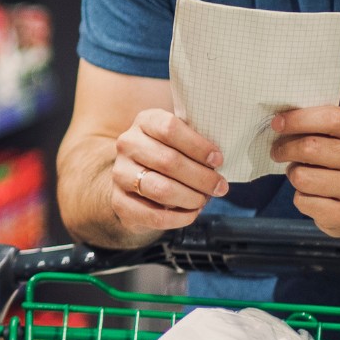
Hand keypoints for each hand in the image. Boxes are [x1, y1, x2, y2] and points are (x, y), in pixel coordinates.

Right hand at [111, 109, 228, 235]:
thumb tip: (218, 161)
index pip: (169, 128)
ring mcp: (120, 173)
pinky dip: (179, 218)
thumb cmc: (167, 154)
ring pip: (161, 189)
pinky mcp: (119, 201)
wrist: (135, 179)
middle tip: (220, 187)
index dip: (197, 146)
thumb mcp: (179, 139)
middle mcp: (128, 144)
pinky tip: (191, 213)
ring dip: (191, 198)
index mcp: (145, 121)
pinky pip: (153, 215)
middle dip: (201, 177)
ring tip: (204, 200)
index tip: (218, 160)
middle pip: (168, 161)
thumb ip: (195, 142)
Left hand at [271, 106, 339, 236]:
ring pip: (301, 177)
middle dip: (284, 148)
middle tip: (277, 151)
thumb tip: (279, 122)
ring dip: (293, 174)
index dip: (299, 119)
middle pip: (310, 148)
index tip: (277, 123)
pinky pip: (303, 201)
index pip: (332, 118)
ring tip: (300, 173)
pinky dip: (300, 197)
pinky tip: (312, 194)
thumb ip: (316, 123)